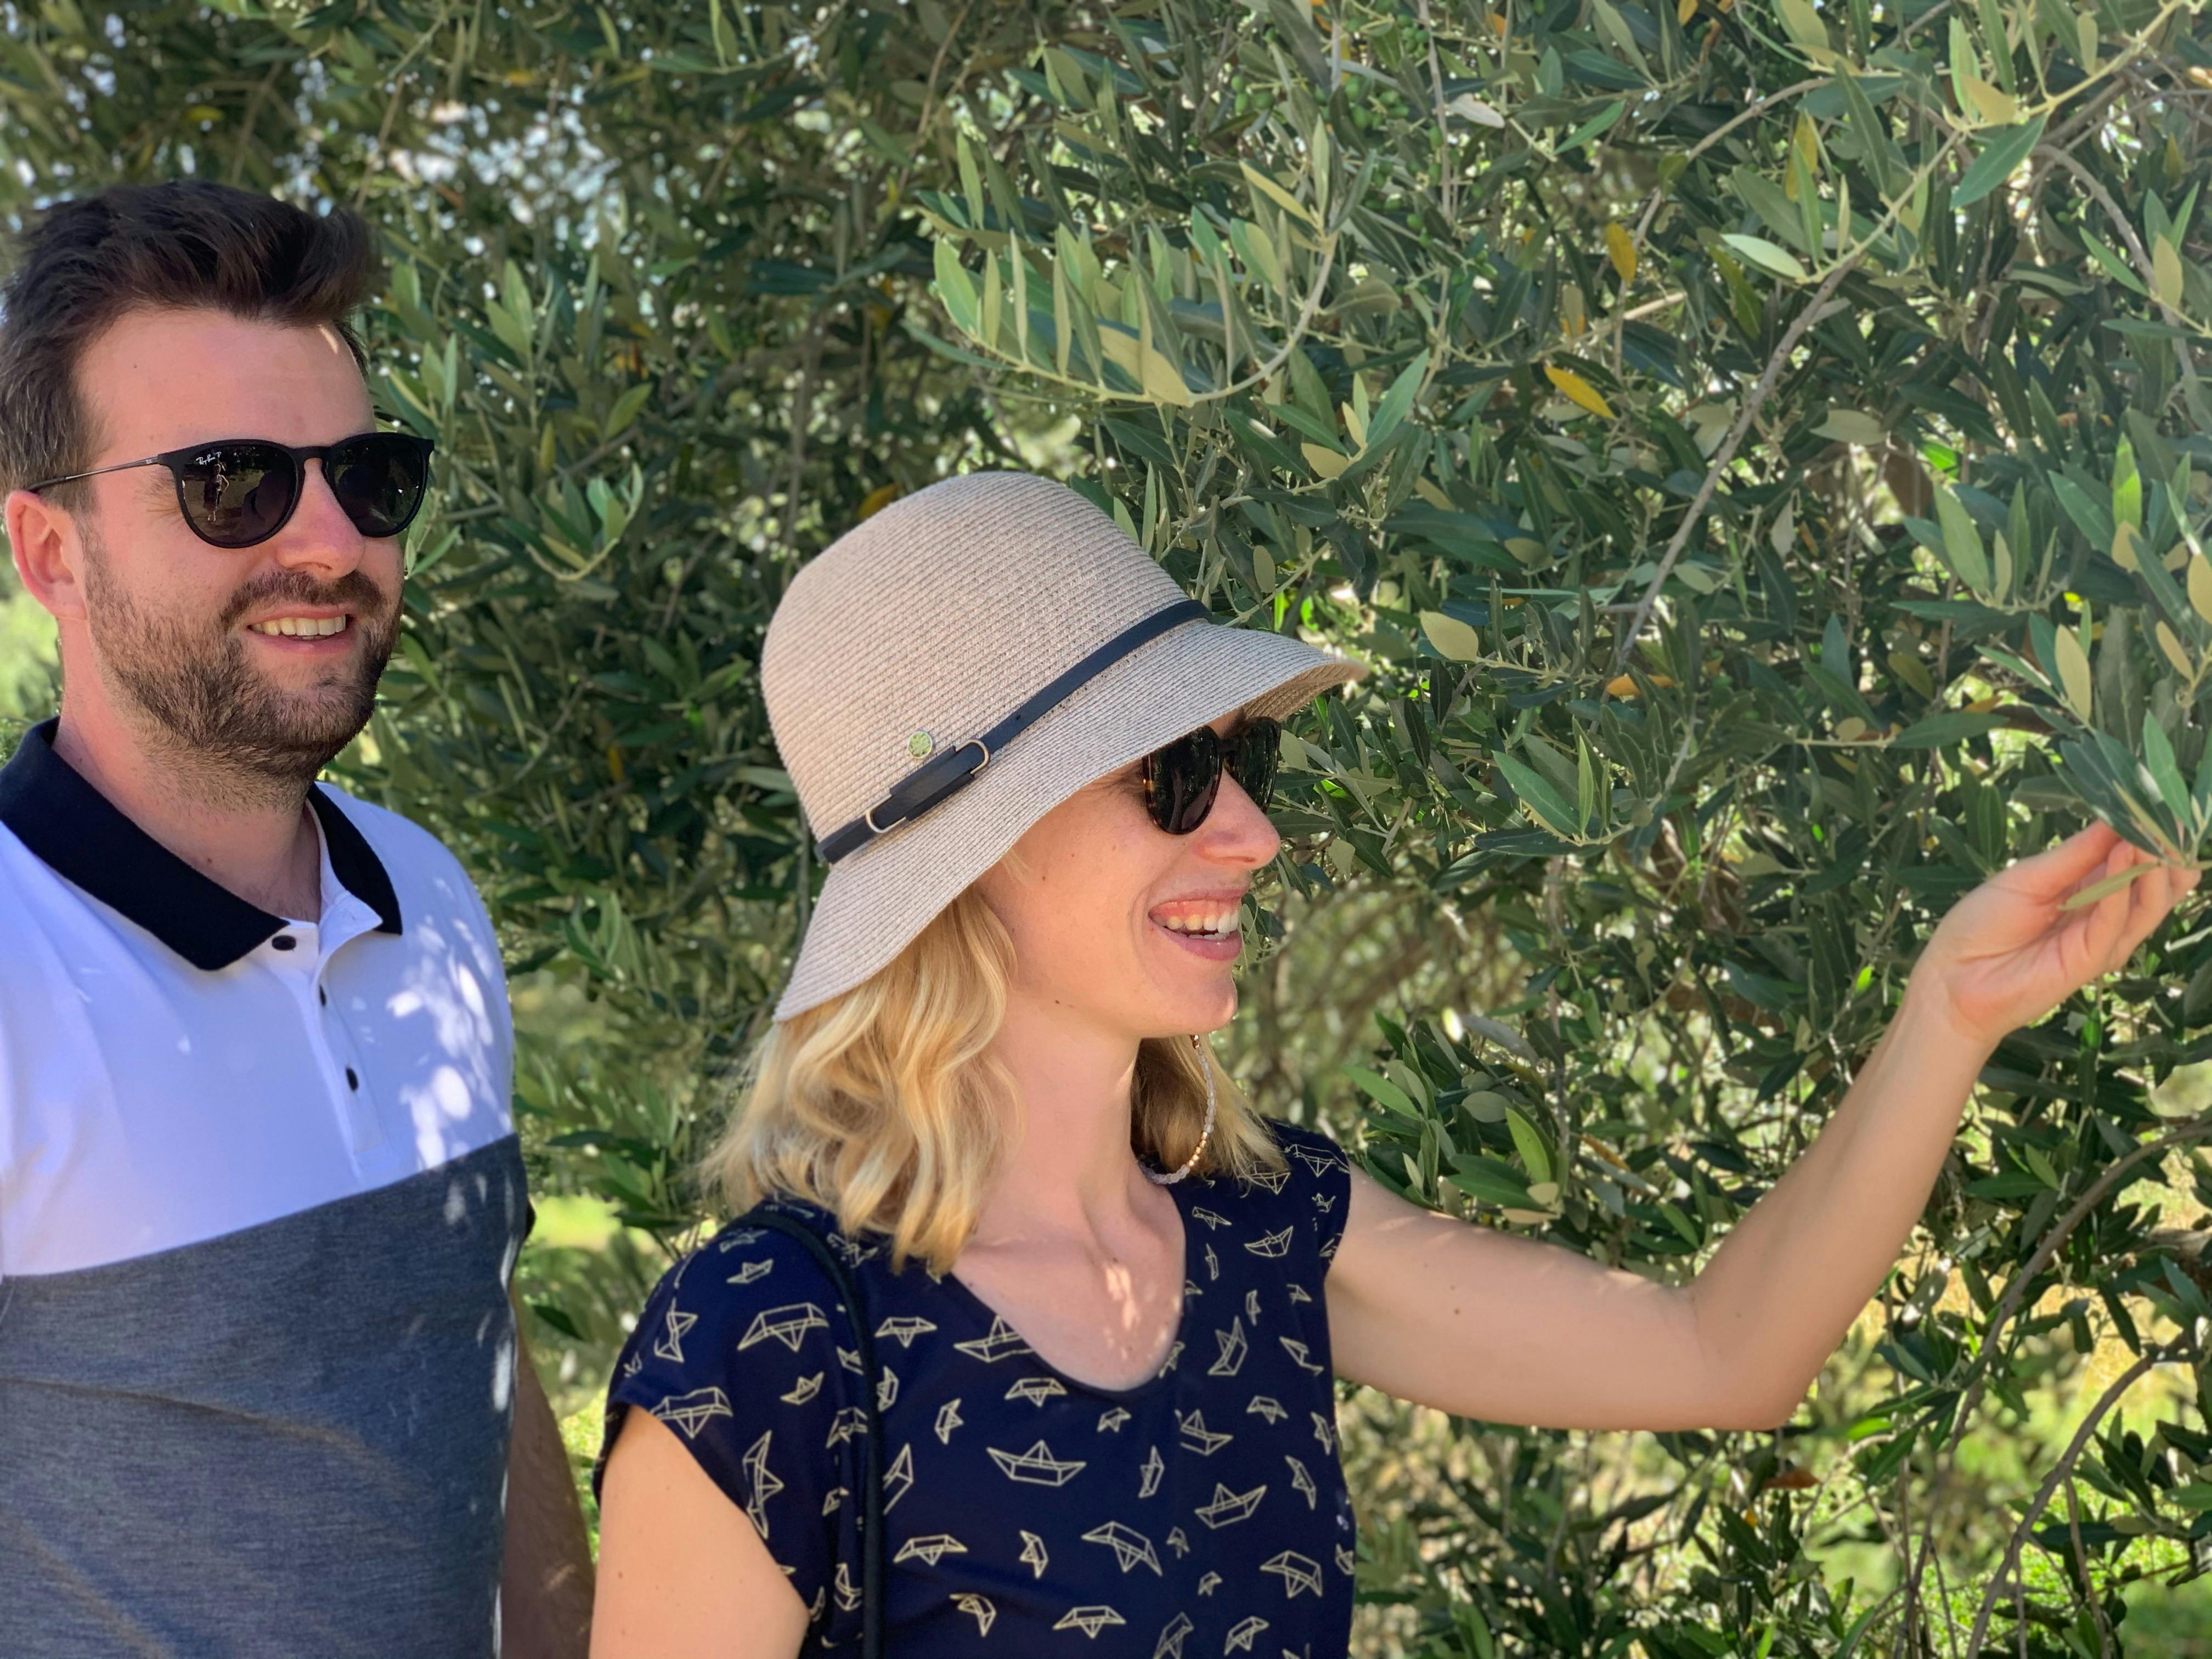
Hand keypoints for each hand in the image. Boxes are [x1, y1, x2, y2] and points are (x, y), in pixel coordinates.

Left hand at [1911, 821, 2199, 1050]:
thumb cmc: (1982, 923)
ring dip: (2148, 868)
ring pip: (2145, 906)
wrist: (1952, 976)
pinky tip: (2121, 861)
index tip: (2155, 805)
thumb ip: (2075, 853)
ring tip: (2145, 836)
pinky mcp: (2090, 962)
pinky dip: (2118, 893)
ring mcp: (2101, 940)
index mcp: (2088, 890)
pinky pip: (2113, 925)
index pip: (2134, 862)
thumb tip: (2116, 818)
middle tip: (2166, 821)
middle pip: (2153, 886)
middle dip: (2162, 853)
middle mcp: (2103, 915)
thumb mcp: (2029, 876)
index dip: (2147, 836)